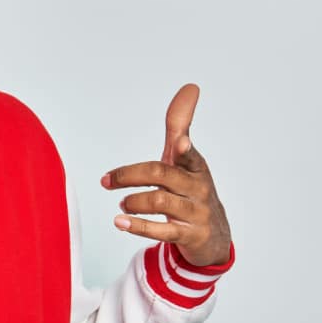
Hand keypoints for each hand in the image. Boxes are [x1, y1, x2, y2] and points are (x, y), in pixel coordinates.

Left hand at [99, 83, 232, 266]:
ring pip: (161, 202)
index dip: (184, 148)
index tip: (180, 142)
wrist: (214, 235)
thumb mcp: (186, 158)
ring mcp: (196, 212)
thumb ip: (180, 125)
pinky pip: (163, 231)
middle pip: (163, 175)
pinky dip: (139, 226)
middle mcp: (197, 187)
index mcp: (195, 166)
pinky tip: (120, 223)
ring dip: (134, 202)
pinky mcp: (190, 235)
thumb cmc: (192, 190)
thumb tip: (190, 87)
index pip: (190, 154)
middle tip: (108, 181)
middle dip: (131, 175)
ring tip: (122, 204)